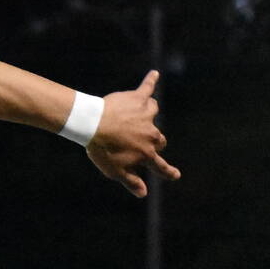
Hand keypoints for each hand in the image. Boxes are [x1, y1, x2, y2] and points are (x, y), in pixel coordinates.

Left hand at [88, 70, 180, 197]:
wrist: (93, 124)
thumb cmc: (102, 150)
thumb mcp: (115, 171)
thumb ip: (131, 182)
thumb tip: (144, 194)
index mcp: (146, 153)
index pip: (160, 165)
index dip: (168, 172)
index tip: (176, 175)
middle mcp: (151, 133)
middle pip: (159, 140)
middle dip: (153, 142)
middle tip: (138, 142)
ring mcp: (146, 115)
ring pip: (153, 114)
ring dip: (147, 115)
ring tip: (133, 115)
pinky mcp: (138, 99)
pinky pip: (147, 88)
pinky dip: (150, 81)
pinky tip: (154, 74)